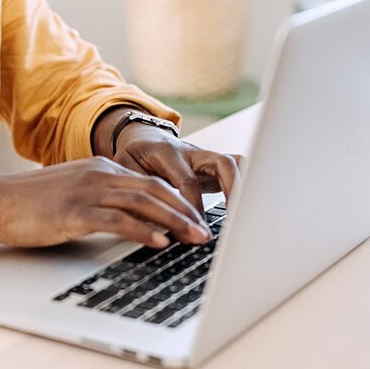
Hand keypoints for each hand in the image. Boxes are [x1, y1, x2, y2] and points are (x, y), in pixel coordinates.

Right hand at [0, 157, 213, 249]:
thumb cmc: (30, 204)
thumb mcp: (74, 194)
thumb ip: (103, 200)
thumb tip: (134, 222)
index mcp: (101, 167)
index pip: (152, 182)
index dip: (179, 201)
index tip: (199, 219)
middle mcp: (99, 174)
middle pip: (155, 190)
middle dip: (185, 212)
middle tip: (207, 232)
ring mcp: (87, 190)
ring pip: (142, 203)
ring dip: (173, 222)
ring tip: (194, 239)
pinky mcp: (74, 211)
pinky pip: (116, 220)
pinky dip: (141, 231)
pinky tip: (158, 242)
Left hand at [112, 125, 241, 213]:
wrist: (143, 137)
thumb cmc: (133, 156)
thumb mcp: (125, 169)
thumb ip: (137, 192)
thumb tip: (149, 224)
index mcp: (167, 153)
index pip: (188, 182)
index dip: (193, 208)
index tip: (194, 231)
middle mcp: (192, 152)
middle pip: (222, 164)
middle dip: (231, 192)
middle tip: (233, 222)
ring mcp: (206, 157)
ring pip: (235, 163)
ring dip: (243, 188)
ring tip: (244, 217)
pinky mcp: (214, 164)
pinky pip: (237, 169)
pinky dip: (244, 185)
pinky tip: (242, 210)